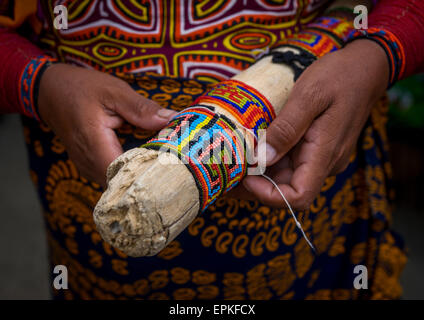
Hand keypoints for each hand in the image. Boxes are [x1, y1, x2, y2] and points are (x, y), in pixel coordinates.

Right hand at [38, 64, 175, 186]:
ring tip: (162, 162)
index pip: (126, 173)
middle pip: (124, 183)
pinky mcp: (90, 168)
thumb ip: (141, 108)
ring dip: (139, 175)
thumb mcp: (114, 91)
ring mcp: (87, 169)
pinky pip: (112, 177)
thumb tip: (171, 119)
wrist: (51, 92)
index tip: (173, 164)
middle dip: (149, 175)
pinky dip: (129, 171)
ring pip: (118, 183)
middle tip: (174, 163)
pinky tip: (145, 160)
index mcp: (94, 144)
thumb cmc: (82, 89)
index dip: (150, 172)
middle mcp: (89, 163)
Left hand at [240, 39, 389, 208]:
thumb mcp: (309, 95)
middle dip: (255, 184)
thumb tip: (262, 158)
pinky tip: (251, 146)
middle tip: (227, 168)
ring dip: (260, 172)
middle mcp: (324, 163)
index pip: (298, 198)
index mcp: (325, 154)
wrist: (365, 68)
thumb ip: (286, 128)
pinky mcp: (316, 149)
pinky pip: (290, 162)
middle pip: (287, 190)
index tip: (245, 176)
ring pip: (286, 177)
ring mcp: (320, 157)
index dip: (268, 195)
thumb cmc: (339, 76)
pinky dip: (269, 159)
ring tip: (233, 157)